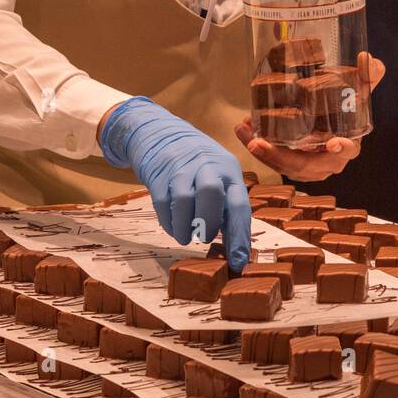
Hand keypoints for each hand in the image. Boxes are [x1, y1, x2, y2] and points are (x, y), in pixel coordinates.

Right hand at [98, 97, 250, 269]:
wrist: (162, 134)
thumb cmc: (199, 165)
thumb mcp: (219, 175)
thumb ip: (227, 204)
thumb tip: (237, 246)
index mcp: (229, 170)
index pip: (239, 205)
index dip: (240, 237)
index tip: (239, 263)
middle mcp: (207, 166)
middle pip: (211, 195)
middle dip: (209, 224)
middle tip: (206, 238)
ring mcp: (180, 168)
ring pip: (184, 200)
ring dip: (186, 227)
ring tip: (187, 236)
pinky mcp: (158, 175)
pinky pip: (163, 204)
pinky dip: (170, 223)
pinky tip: (175, 228)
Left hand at [234, 54, 385, 182]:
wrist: (331, 123)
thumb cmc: (344, 111)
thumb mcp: (356, 93)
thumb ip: (366, 77)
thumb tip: (366, 58)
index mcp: (348, 145)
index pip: (348, 150)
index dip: (342, 148)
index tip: (333, 142)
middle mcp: (329, 161)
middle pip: (305, 165)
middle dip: (280, 156)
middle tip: (259, 141)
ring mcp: (309, 167)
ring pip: (285, 165)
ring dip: (262, 151)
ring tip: (244, 132)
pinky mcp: (292, 165)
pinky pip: (274, 160)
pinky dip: (258, 147)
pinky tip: (244, 130)